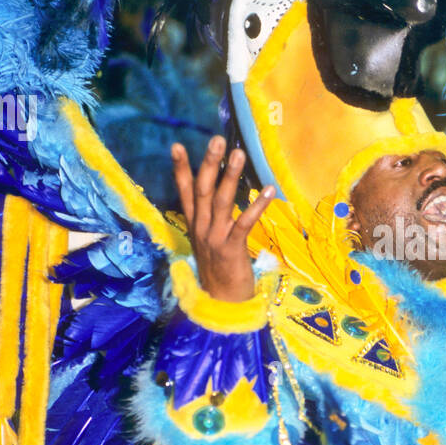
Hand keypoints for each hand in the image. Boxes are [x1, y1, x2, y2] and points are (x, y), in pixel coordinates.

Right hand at [171, 137, 276, 300]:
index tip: (177, 146)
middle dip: (209, 164)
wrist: (222, 304)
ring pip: (221, 202)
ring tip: (239, 154)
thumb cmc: (220, 270)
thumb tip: (219, 195)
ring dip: (230, 176)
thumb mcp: (209, 242)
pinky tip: (268, 190)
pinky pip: (244, 223)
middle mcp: (201, 228)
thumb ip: (211, 220)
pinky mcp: (231, 249)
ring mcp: (214, 239)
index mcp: (194, 225)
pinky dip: (256, 206)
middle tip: (217, 140)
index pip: (184, 192)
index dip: (180, 169)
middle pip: (202, 190)